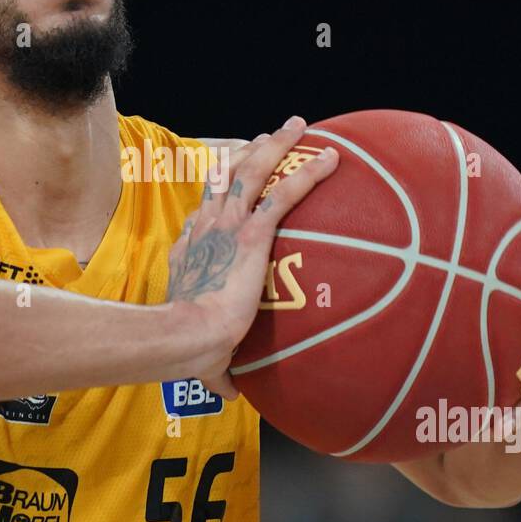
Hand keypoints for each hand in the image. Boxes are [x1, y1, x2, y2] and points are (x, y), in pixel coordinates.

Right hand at [165, 117, 338, 399]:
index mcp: (190, 250)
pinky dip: (309, 172)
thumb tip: (231, 395)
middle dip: (248, 153)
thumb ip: (220, 370)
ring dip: (277, 144)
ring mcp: (228, 225)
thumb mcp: (206, 357)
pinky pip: (285, 193)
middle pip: (227, 178)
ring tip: (299, 126)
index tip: (233, 185)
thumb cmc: (190, 350)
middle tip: (268, 138)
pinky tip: (334, 159)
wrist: (187, 337)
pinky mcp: (252, 232)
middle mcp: (206, 228)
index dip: (219, 195)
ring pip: (253, 170)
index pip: (205, 214)